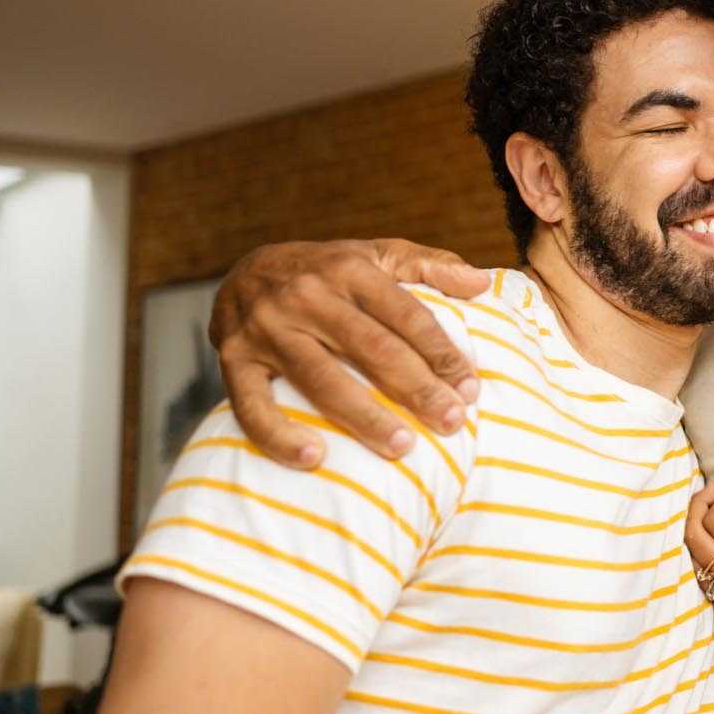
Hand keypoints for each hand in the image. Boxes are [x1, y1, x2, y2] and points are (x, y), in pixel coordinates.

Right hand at [209, 238, 490, 467]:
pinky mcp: (232, 359)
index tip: (470, 388)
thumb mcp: (377, 253)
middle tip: (451, 422)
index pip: (406, 315)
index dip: (441, 352)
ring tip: (402, 446)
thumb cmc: (328, 270)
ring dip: (363, 416)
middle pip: (371, 348)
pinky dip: (280, 434)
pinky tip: (315, 459)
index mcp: (349, 268)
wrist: (243, 269)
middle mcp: (307, 294)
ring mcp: (267, 328)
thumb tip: (481, 284)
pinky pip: (252, 404)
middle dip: (416, 388)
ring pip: (320, 378)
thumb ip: (430, 265)